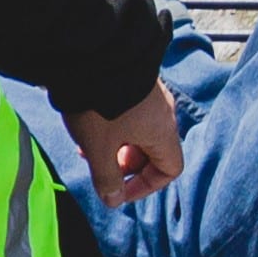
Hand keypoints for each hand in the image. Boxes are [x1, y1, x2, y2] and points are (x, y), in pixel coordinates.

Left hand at [68, 80, 182, 207]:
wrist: (91, 55)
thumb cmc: (100, 108)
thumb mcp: (99, 150)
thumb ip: (107, 180)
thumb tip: (113, 200)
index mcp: (163, 134)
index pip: (169, 170)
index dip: (145, 186)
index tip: (119, 190)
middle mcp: (164, 115)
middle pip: (152, 152)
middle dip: (125, 165)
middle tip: (100, 166)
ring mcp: (152, 95)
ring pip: (139, 132)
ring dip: (116, 145)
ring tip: (88, 145)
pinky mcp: (136, 81)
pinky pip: (132, 112)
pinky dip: (115, 125)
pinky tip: (90, 122)